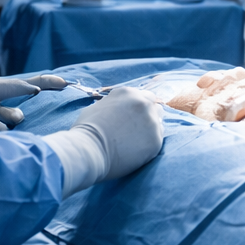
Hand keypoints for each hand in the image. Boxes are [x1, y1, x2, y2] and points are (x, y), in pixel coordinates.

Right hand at [41, 87, 164, 195]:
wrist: (88, 150)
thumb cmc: (86, 131)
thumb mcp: (97, 107)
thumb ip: (113, 105)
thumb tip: (118, 109)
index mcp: (127, 92)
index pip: (142, 96)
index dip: (137, 108)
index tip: (133, 118)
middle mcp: (143, 103)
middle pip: (154, 107)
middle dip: (147, 116)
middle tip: (136, 131)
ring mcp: (151, 121)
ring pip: (158, 123)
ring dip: (150, 130)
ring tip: (134, 142)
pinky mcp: (156, 140)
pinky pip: (157, 140)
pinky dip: (148, 145)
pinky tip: (135, 151)